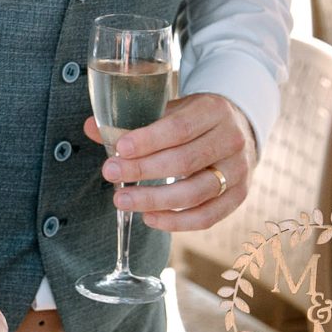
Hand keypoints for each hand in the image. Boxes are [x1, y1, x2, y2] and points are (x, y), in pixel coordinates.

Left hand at [87, 91, 255, 234]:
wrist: (239, 128)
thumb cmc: (197, 119)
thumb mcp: (172, 108)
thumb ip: (135, 119)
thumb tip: (92, 128)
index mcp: (213, 110)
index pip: (179, 128)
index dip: (148, 140)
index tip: (119, 149)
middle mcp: (231, 140)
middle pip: (184, 161)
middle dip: (143, 171)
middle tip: (110, 174)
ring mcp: (238, 171)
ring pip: (195, 193)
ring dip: (154, 200)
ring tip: (123, 201)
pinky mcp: (239, 196)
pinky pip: (207, 217)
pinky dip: (177, 222)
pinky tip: (149, 218)